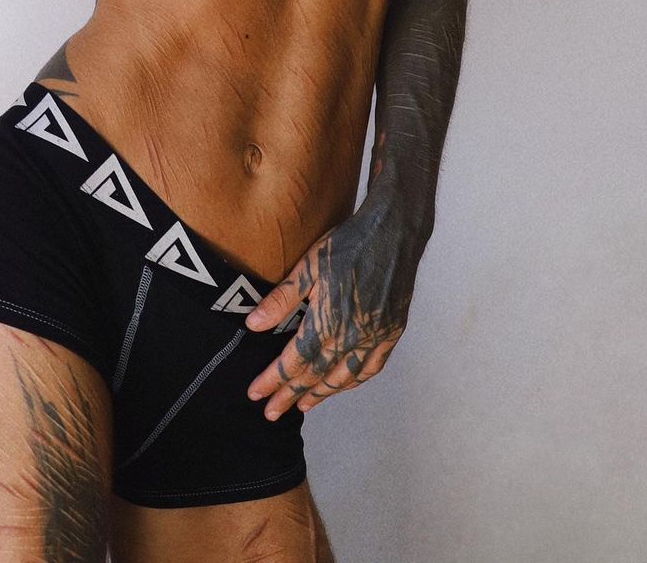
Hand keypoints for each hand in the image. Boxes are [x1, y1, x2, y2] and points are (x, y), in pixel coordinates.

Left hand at [244, 201, 424, 418]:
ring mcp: (375, 337)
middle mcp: (352, 335)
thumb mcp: (308, 265)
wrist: (393, 232)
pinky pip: (371, 368)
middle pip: (316, 375)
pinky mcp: (391, 333)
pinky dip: (353, 381)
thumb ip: (281, 299)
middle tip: (270, 413)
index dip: (273, 380)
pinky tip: (341, 385)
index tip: (255, 394)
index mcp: (328, 319)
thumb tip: (252, 325)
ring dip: (320, 394)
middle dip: (290, 395)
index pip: (295, 360)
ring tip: (301, 407)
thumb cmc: (348, 244)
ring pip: (343, 377)